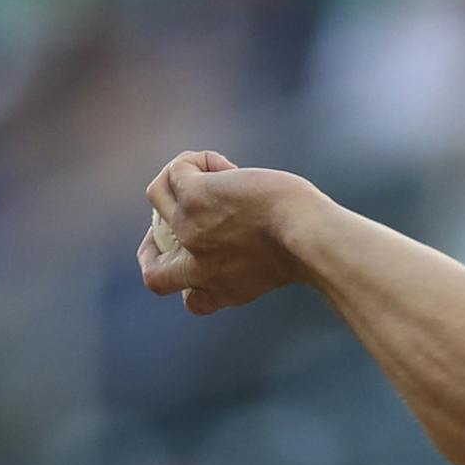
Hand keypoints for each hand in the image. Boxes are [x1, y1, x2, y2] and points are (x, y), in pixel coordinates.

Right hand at [139, 152, 324, 315]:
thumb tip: (249, 225)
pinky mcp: (193, 198)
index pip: (193, 302)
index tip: (203, 263)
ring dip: (181, 180)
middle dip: (152, 248)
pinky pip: (176, 171)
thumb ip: (254, 260)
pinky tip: (226, 166)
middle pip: (153, 273)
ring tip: (218, 175)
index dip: (189, 285)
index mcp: (225, 291)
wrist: (311, 237)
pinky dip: (197, 161)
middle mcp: (200, 267)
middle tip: (176, 220)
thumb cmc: (312, 248)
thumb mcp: (279, 264)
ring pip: (156, 198)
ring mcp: (190, 231)